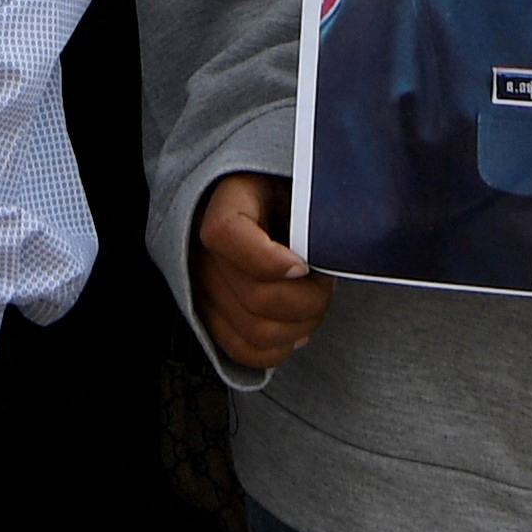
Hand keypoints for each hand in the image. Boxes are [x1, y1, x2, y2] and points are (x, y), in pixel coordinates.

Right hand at [191, 169, 326, 374]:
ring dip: (301, 325)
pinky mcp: (210, 314)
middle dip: (309, 300)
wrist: (273, 201)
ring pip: (254, 330)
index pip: (225, 234)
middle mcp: (201, 244)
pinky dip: (278, 348)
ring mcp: (201, 285)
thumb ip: (315, 206)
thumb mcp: (306, 182)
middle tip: (327, 282)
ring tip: (315, 301)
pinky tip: (297, 327)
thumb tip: (331, 250)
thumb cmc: (297, 192)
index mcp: (224, 198)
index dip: (270, 259)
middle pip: (255, 297)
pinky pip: (241, 349)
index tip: (305, 264)